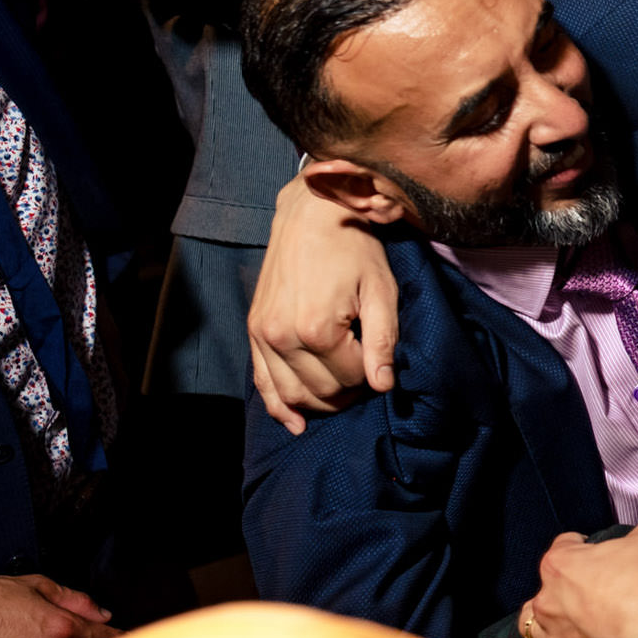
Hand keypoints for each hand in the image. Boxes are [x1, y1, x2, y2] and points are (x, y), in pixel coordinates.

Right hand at [246, 175, 399, 433]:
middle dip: (348, 391)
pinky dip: (278, 406)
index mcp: (317, 329)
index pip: (352, 379)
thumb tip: (384, 386)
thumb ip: (382, 341)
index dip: (372, 376)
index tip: (380, 360)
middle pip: (322, 392)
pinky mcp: (253, 330)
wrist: (312, 214)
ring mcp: (262, 335)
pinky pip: (262, 381)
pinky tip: (295, 424)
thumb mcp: (380, 291)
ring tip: (341, 393)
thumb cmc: (354, 248)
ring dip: (319, 403)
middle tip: (365, 373)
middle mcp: (283, 337)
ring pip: (292, 394)